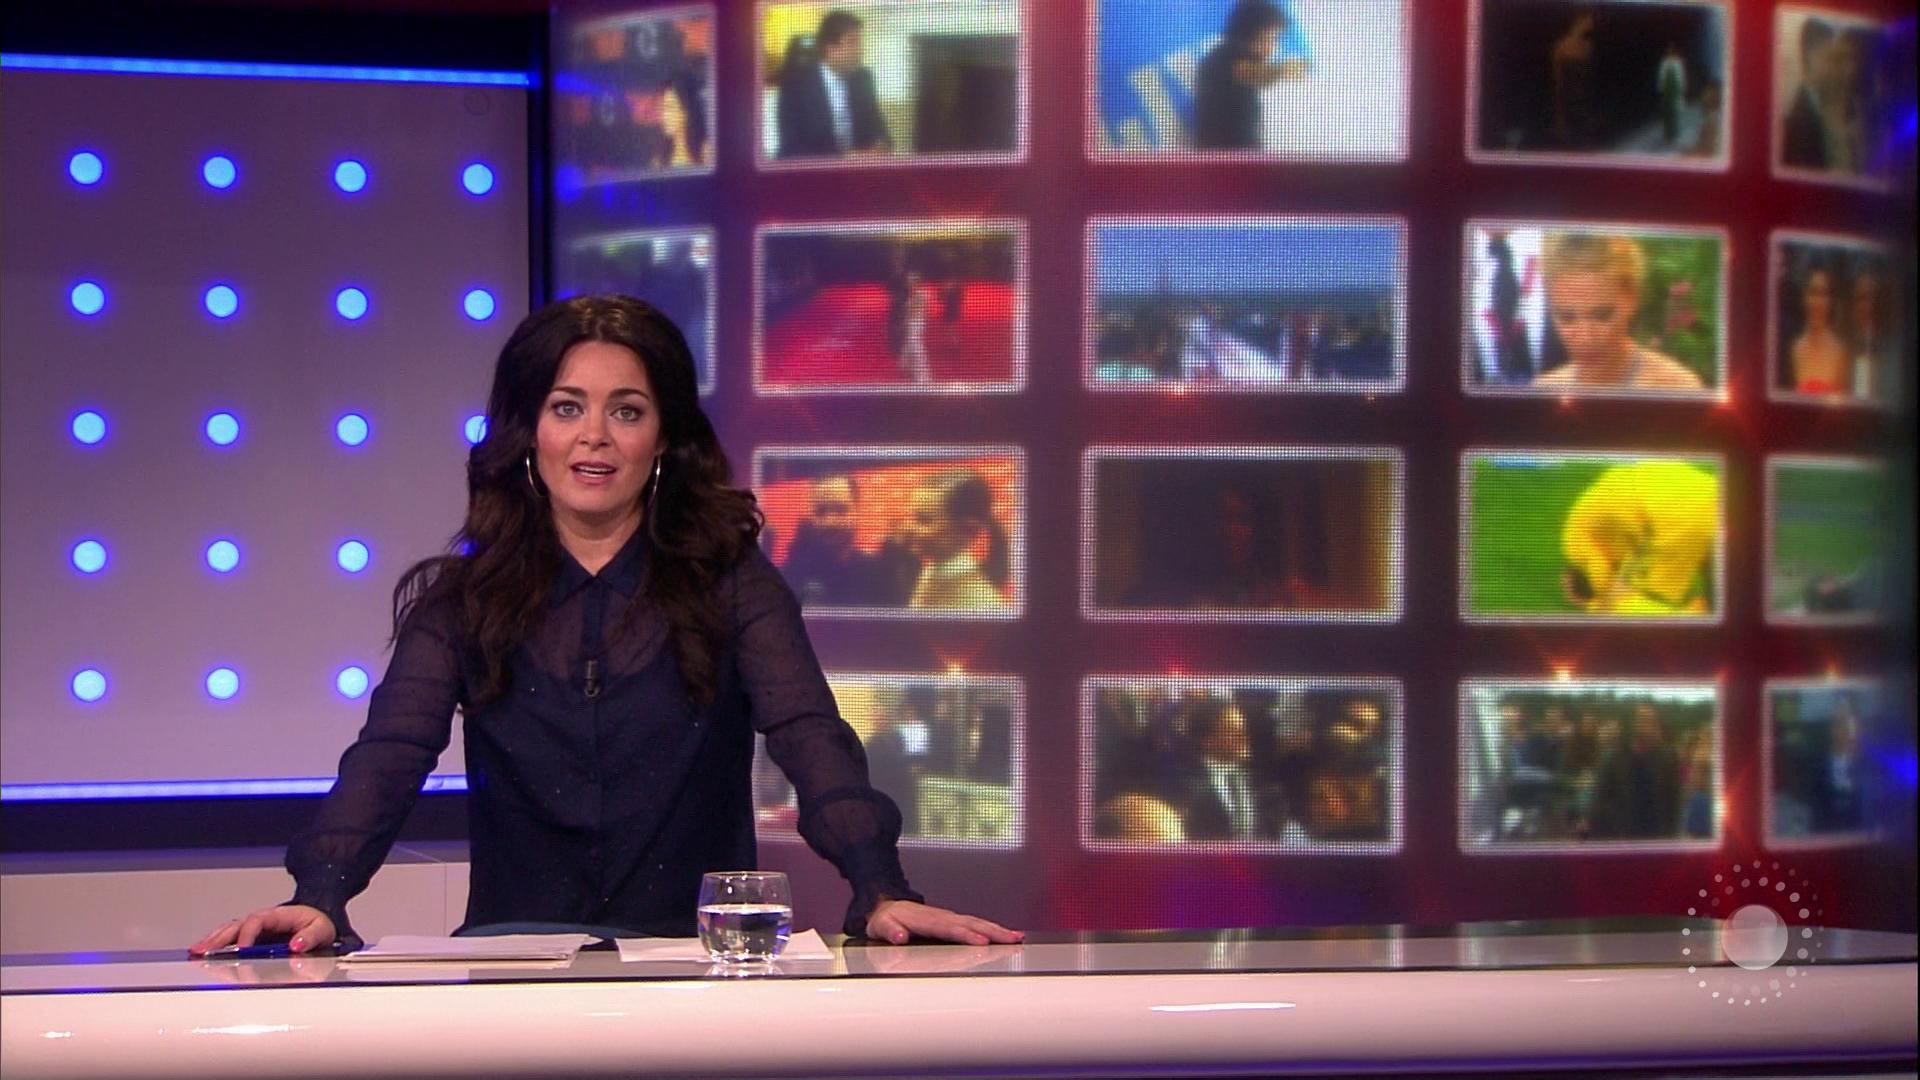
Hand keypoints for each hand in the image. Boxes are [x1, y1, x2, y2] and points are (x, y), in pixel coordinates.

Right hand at [189, 904, 335, 956]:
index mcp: (277, 915)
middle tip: (205, 950)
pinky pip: (229, 939)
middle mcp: (261, 920)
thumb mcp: (321, 930)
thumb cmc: (316, 926)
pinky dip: (214, 945)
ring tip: (196, 951)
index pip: (257, 921)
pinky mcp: (250, 938)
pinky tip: (201, 952)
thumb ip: (310, 937)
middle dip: (220, 938)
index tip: (241, 950)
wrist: (316, 924)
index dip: (247, 935)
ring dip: (212, 941)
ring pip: (228, 932)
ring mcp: (253, 929)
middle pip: (236, 926)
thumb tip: (297, 945)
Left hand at [864, 899, 1022, 945]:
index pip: (950, 929)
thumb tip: (899, 936)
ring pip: (978, 923)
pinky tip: (1007, 936)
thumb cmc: (886, 920)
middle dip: (993, 932)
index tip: (981, 942)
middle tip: (1011, 940)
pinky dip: (993, 930)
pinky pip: (977, 925)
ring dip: (998, 930)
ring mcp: (951, 918)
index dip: (966, 935)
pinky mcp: (955, 922)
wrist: (887, 906)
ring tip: (1016, 938)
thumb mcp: (881, 926)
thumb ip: (890, 931)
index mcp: (927, 921)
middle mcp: (943, 917)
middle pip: (972, 924)